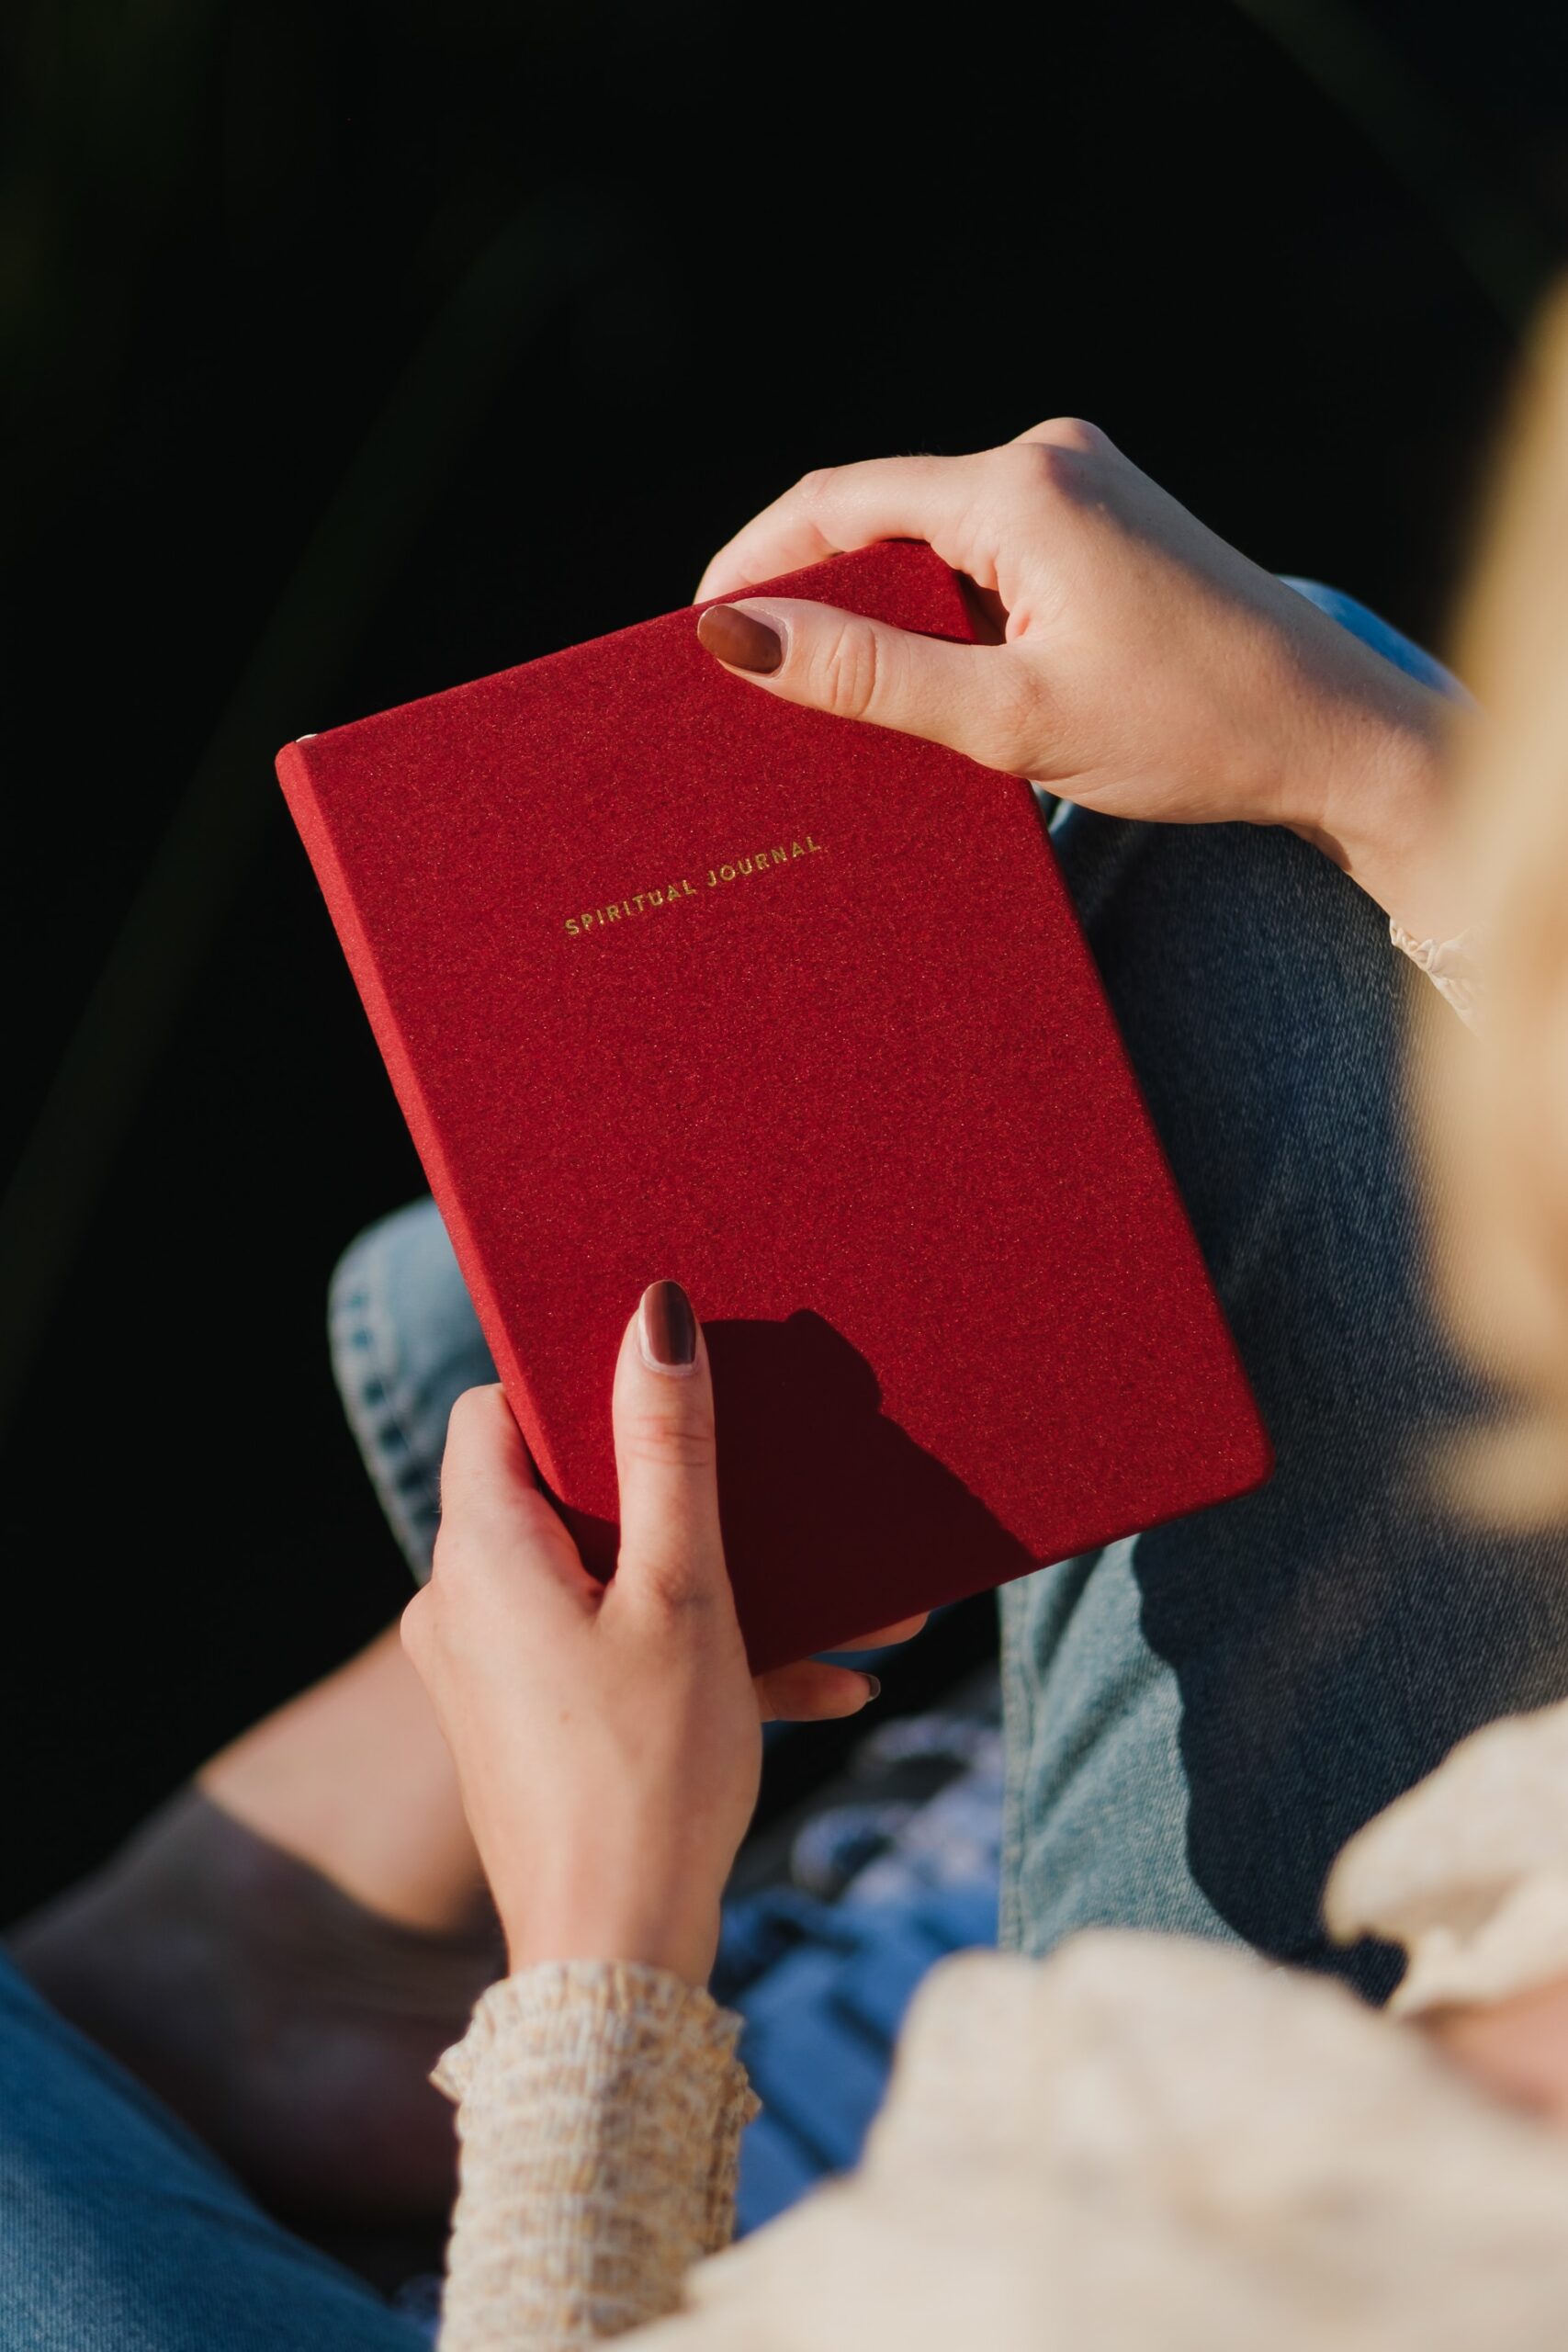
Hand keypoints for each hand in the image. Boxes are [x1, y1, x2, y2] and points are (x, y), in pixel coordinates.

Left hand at [402, 1281, 920, 1985]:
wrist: (616, 1967)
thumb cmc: (648, 1775)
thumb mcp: (684, 1593)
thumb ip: (670, 1451)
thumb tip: (653, 1320)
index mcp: (480, 1554)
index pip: (496, 1411)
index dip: (575, 1383)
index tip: (668, 1382)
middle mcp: (462, 1605)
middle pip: (566, 1495)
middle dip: (687, 1493)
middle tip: (775, 1478)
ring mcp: (493, 1671)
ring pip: (613, 1583)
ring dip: (725, 1587)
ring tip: (850, 1604)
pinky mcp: (530, 1726)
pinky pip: (617, 1654)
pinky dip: (704, 1655)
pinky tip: (830, 1684)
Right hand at [695, 419, 1460, 939]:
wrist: (1339, 736)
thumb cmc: (1192, 730)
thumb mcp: (1010, 719)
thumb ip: (869, 676)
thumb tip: (734, 638)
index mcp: (1022, 487)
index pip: (838, 503)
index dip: (753, 564)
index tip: (692, 638)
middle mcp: (1050, 460)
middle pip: (880, 517)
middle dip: (808, 597)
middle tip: (747, 688)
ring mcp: (1082, 487)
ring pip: (930, 543)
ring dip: (875, 615)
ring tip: (825, 703)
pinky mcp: (1103, 527)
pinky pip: (982, 561)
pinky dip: (937, 620)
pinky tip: (920, 691)